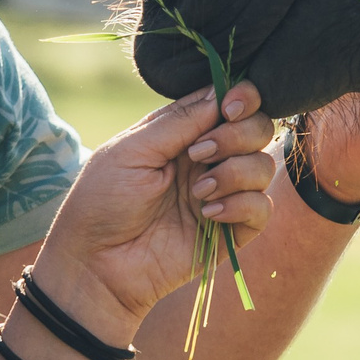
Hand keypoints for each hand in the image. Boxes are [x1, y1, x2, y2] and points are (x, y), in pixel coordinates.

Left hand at [31, 85, 275, 334]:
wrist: (96, 265)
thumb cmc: (102, 203)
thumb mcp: (131, 150)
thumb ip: (178, 122)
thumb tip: (221, 94)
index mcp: (183, 134)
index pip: (229, 103)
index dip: (241, 97)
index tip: (230, 106)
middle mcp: (208, 160)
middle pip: (257, 129)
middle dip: (238, 135)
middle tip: (199, 154)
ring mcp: (221, 195)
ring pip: (264, 166)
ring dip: (235, 173)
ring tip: (197, 193)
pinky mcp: (230, 232)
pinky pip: (262, 209)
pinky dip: (241, 206)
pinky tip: (207, 215)